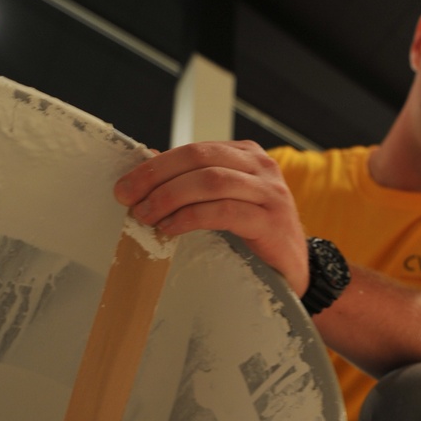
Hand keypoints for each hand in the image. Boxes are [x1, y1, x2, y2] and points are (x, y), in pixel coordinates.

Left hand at [114, 141, 309, 296]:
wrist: (296, 271)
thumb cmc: (255, 236)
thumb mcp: (225, 202)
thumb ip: (195, 183)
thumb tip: (150, 165)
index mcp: (246, 155)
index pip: (194, 149)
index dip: (156, 165)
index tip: (125, 185)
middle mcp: (261, 167)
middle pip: (201, 158)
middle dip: (157, 177)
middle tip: (128, 198)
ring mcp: (270, 192)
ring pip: (212, 181)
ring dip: (171, 197)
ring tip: (146, 215)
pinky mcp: (272, 221)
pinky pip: (225, 211)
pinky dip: (193, 217)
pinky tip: (172, 228)